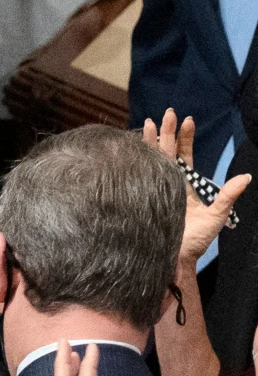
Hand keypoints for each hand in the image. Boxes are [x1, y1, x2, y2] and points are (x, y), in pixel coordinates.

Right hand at [143, 109, 251, 265]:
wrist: (170, 262)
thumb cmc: (193, 243)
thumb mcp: (215, 217)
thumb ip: (227, 196)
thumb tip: (245, 177)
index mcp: (185, 188)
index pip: (185, 158)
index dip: (185, 139)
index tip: (187, 120)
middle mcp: (167, 186)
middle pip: (166, 154)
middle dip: (166, 133)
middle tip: (166, 113)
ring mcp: (151, 191)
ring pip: (150, 162)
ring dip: (149, 142)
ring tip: (147, 123)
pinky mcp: (139, 200)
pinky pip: (135, 177)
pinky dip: (133, 162)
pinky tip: (129, 148)